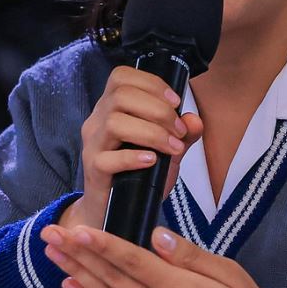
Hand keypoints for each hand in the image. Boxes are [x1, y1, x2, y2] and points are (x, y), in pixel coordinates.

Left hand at [39, 223, 272, 287]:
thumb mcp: (229, 273)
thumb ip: (189, 255)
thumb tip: (156, 235)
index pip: (134, 263)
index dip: (103, 245)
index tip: (77, 229)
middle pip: (111, 278)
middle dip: (77, 253)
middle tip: (49, 233)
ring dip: (75, 272)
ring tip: (51, 252)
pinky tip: (70, 283)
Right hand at [60, 66, 204, 232]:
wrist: (115, 210)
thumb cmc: (139, 174)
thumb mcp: (167, 150)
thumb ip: (183, 134)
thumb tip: (194, 120)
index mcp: (111, 108)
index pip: (121, 77)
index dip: (151, 83)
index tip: (176, 102)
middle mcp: (97, 121)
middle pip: (120, 96)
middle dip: (158, 110)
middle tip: (178, 131)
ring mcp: (93, 145)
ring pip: (114, 123)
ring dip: (151, 132)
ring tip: (171, 147)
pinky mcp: (94, 170)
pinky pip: (109, 158)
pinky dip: (134, 157)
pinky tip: (151, 161)